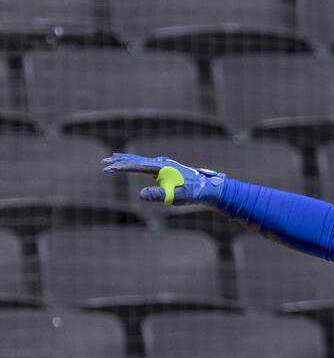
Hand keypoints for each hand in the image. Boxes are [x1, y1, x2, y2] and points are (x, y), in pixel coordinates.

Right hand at [102, 153, 226, 205]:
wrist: (206, 187)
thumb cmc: (192, 193)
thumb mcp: (176, 197)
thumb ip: (159, 195)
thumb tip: (141, 195)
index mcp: (162, 167)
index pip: (137, 166)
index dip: (123, 167)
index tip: (109, 168)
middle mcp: (160, 162)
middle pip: (135, 160)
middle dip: (119, 162)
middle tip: (103, 163)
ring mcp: (162, 164)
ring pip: (138, 160)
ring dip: (124, 161)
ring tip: (109, 161)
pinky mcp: (163, 168)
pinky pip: (144, 164)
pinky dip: (132, 162)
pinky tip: (126, 162)